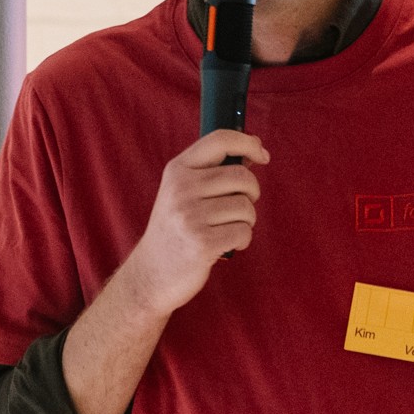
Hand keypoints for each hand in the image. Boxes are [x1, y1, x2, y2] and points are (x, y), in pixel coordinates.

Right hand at [117, 130, 271, 312]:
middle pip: (242, 176)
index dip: (248, 143)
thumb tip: (254, 147)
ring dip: (245, 221)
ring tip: (225, 229)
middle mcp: (181, 189)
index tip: (262, 155)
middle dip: (250, 193)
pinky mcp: (202, 243)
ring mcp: (190, 216)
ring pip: (246, 207)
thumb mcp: (182, 192)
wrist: (150, 273)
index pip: (220, 140)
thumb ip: (213, 170)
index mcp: (177, 170)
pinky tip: (225, 245)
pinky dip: (242, 240)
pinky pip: (244, 232)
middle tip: (238, 208)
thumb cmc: (175, 229)